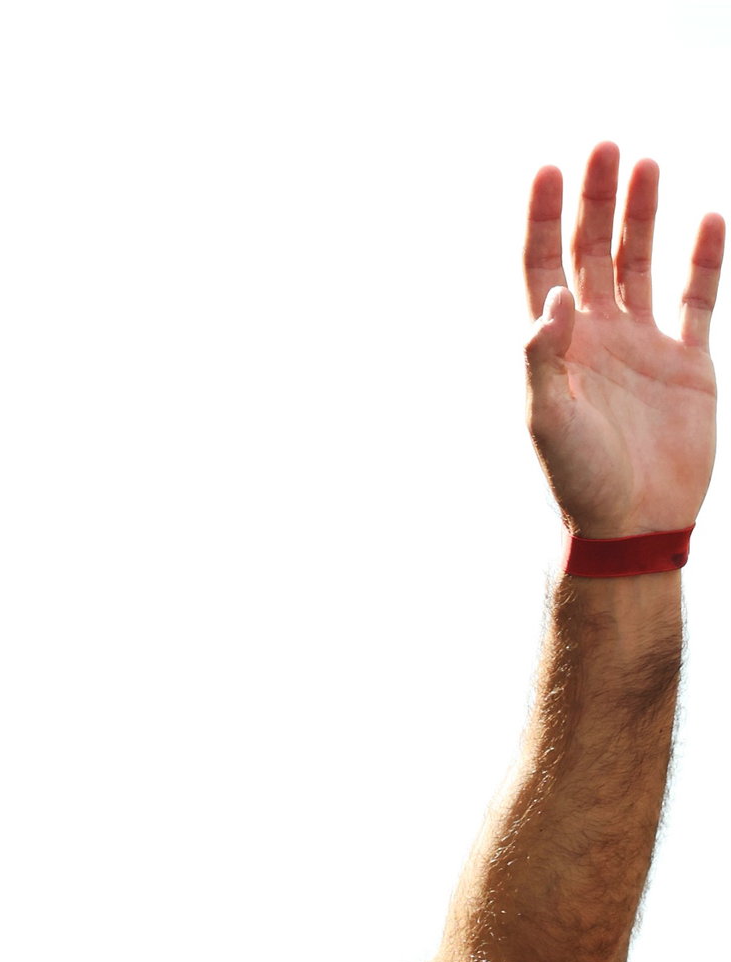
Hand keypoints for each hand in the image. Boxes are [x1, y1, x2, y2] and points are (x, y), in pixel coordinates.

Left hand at [525, 143, 721, 535]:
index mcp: (556, 348)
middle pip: (590, 251)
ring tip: (645, 164)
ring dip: (641, 215)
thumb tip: (550, 299)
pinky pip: (696, 298)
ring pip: (638, 263)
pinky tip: (706, 219)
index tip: (546, 169)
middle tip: (604, 147)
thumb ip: (543, 360)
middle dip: (594, 200)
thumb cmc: (581, 482)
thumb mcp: (549, 423)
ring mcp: (641, 346)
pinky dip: (702, 259)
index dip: (541, 219)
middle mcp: (595, 337)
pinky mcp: (686, 362)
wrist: (633, 527)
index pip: (541, 267)